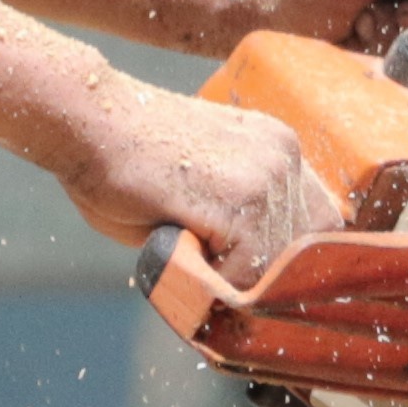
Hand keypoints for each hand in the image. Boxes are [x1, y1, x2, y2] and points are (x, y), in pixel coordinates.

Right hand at [64, 77, 342, 274]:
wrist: (89, 121)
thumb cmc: (127, 159)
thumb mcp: (202, 184)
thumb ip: (237, 217)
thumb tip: (257, 277)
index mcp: (278, 148)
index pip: (318, 222)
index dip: (289, 256)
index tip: (258, 276)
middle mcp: (283, 156)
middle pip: (310, 248)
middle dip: (270, 275)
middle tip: (223, 282)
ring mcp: (266, 176)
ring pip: (280, 266)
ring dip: (240, 283)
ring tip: (195, 266)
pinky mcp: (242, 201)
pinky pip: (249, 271)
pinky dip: (220, 284)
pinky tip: (187, 262)